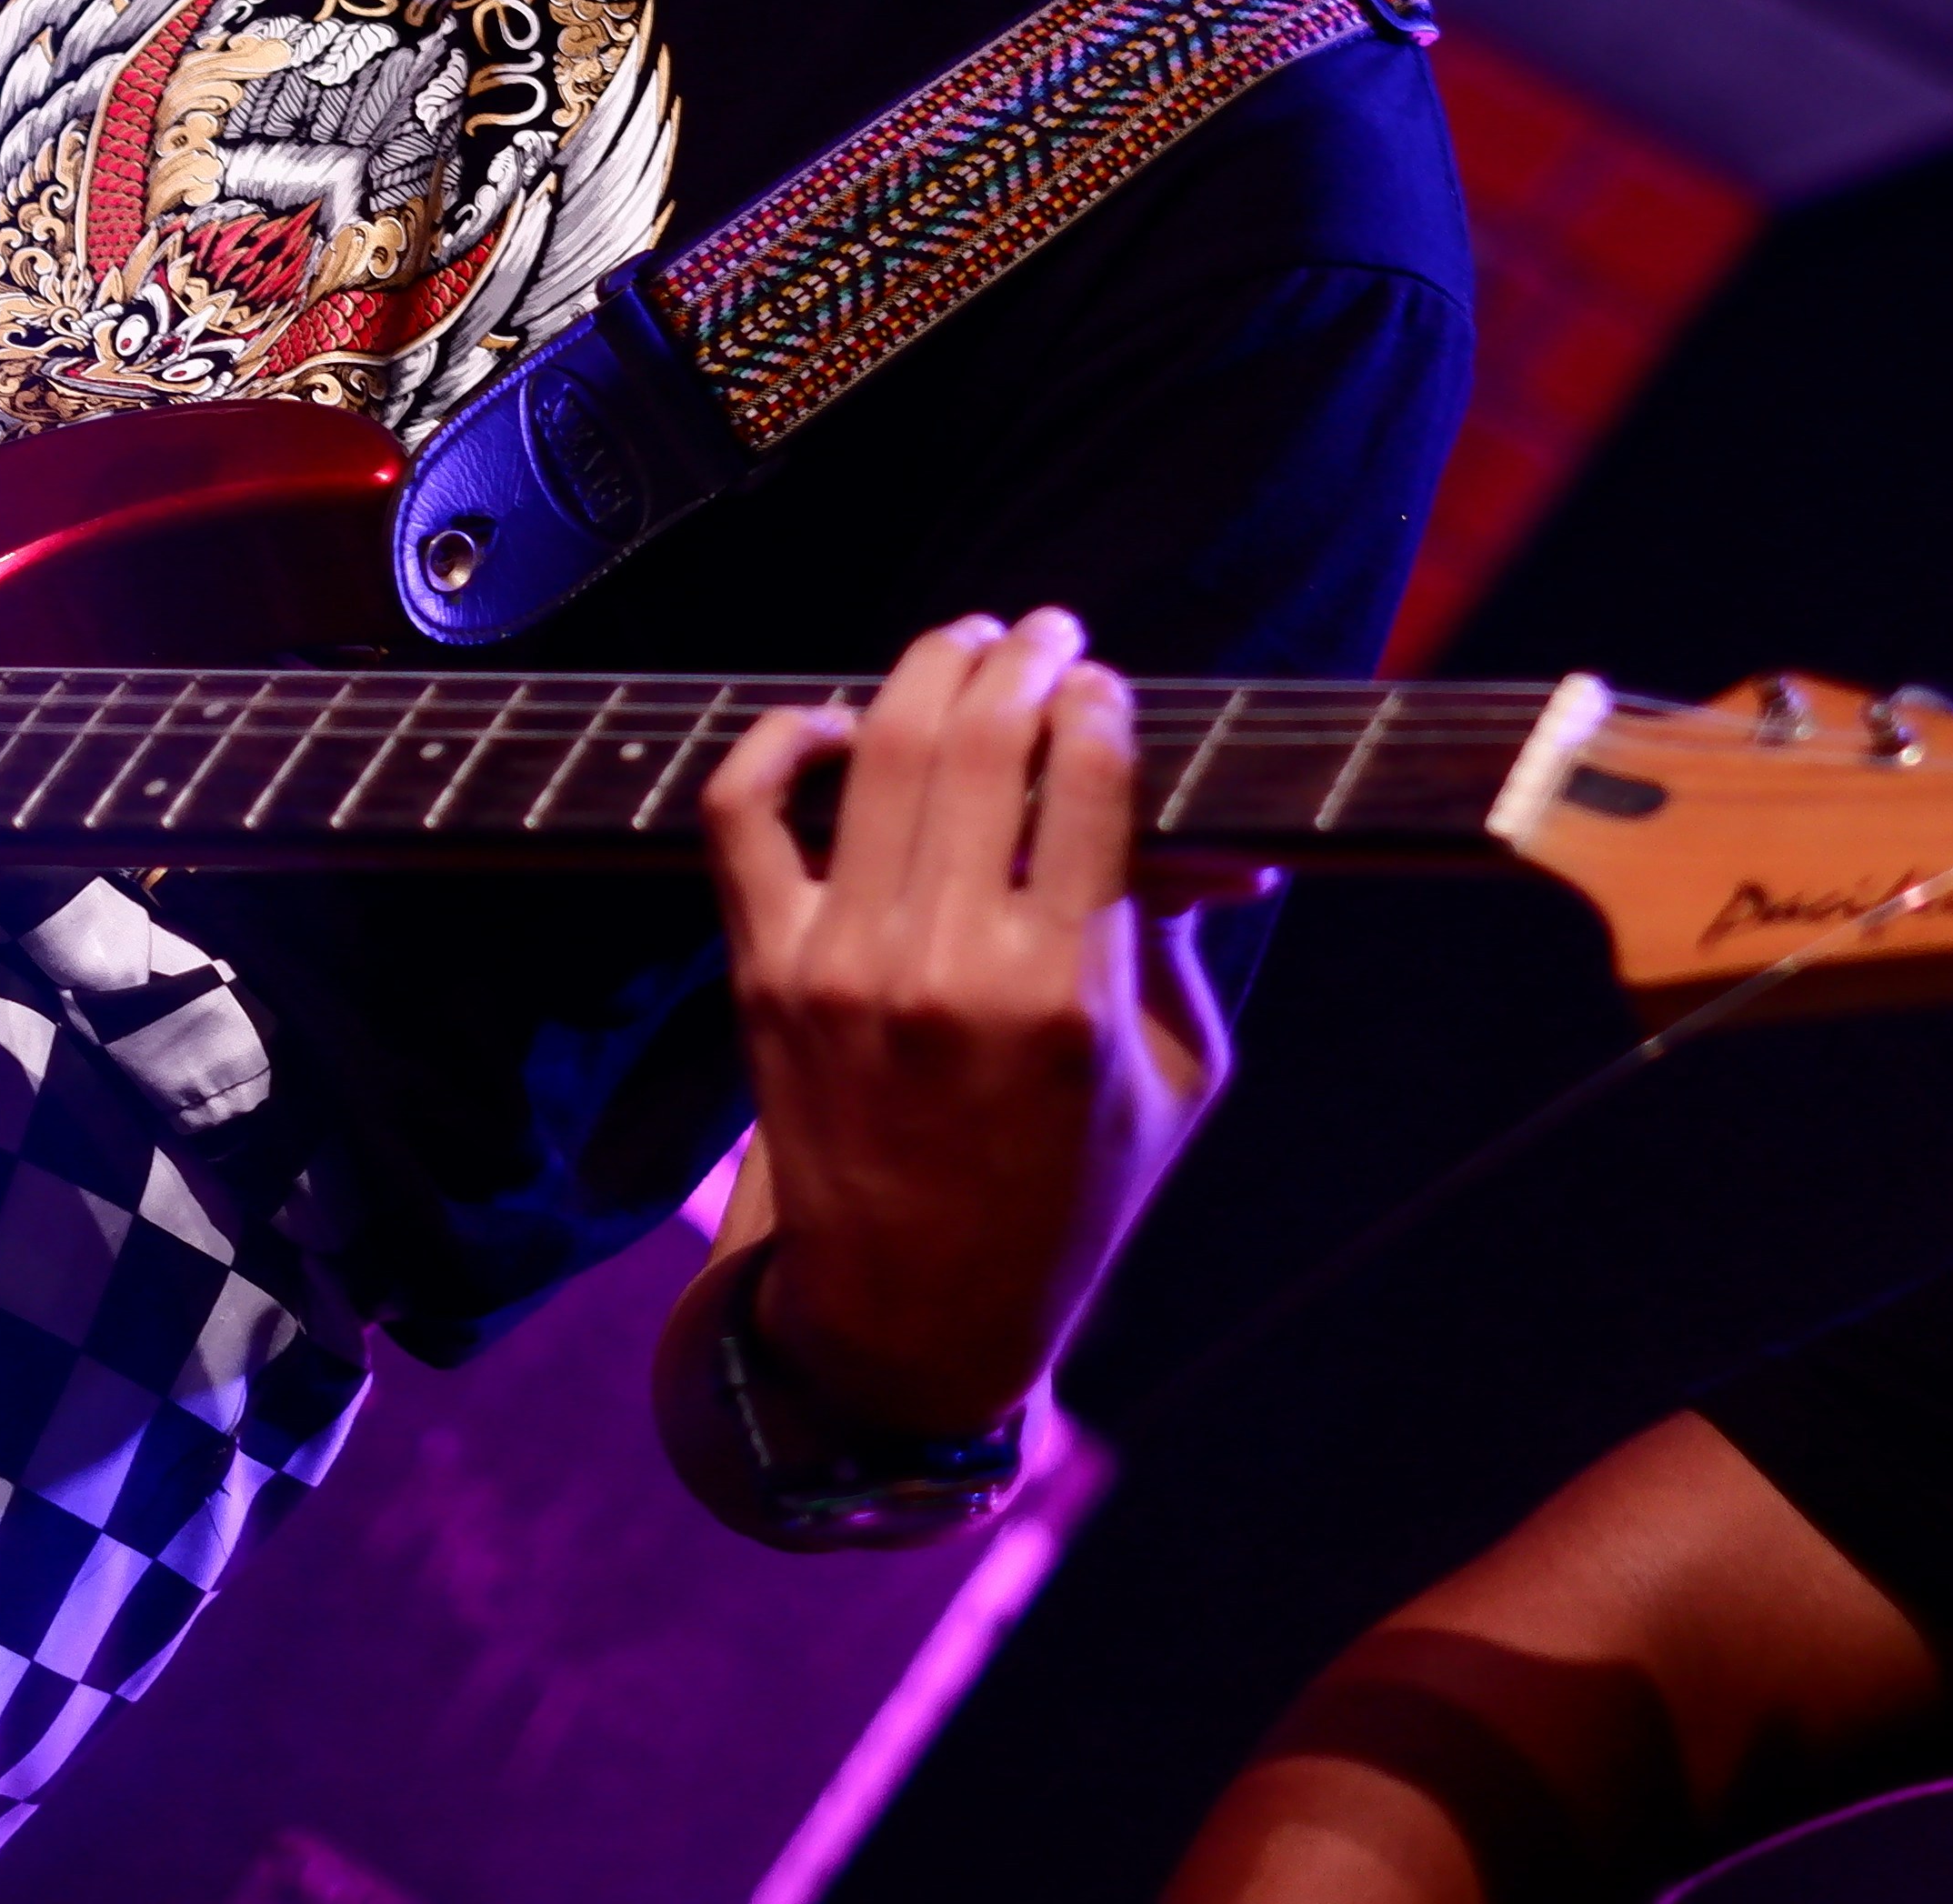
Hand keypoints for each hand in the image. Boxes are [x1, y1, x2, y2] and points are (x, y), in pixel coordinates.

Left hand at [699, 607, 1232, 1439]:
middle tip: (1051, 635)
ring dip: (933, 667)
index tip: (1110, 688)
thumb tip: (1208, 823)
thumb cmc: (1070, 1193)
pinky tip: (835, 723)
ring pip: (879, 749)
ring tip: (971, 644)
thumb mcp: (1176, 1077)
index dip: (1103, 702)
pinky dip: (782, 739)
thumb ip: (1179, 935)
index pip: (1087, 775)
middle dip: (1028, 657)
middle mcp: (948, 968)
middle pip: (983, 737)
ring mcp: (843, 965)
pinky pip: (744, 813)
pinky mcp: (764, 974)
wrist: (916, 1317)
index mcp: (1066, 995)